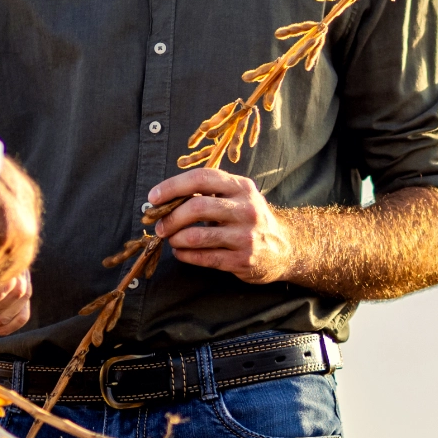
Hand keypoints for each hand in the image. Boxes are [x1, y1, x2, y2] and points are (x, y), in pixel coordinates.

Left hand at [147, 168, 292, 283]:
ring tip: (170, 239)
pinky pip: (204, 258)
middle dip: (170, 217)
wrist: (284, 248)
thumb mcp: (237, 197)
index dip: (172, 186)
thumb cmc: (249, 219)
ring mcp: (246, 236)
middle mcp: (246, 209)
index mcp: (241, 187)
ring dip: (176, 238)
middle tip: (159, 226)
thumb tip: (164, 198)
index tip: (153, 197)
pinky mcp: (243, 260)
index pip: (202, 178)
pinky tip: (180, 252)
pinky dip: (185, 255)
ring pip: (198, 236)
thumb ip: (209, 192)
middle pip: (197, 207)